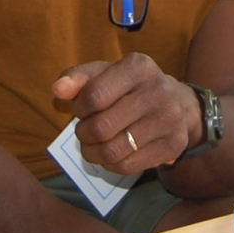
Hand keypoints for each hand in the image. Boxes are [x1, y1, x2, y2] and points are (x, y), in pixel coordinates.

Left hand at [53, 54, 202, 173]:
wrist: (176, 103)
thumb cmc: (129, 87)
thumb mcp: (104, 74)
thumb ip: (78, 78)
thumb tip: (57, 89)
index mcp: (139, 66)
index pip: (94, 95)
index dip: (79, 108)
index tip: (81, 109)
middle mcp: (159, 89)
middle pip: (102, 127)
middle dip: (84, 133)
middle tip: (85, 131)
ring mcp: (170, 118)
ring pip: (113, 151)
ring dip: (93, 152)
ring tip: (93, 145)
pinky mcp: (175, 144)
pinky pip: (128, 166)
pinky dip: (111, 165)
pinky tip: (111, 154)